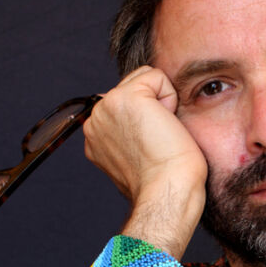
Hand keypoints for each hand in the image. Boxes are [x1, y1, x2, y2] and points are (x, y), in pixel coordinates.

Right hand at [83, 66, 206, 257]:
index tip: (151, 148)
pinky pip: (157, 76)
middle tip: (158, 141)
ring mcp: (106, 107)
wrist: (168, 191)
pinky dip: (170, 97)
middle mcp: (95, 120)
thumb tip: (144, 116)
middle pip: (136, 85)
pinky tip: (165, 125)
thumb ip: (130, 133)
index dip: (149, 117)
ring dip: (161, 102)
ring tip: (160, 134)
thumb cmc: (165, 181)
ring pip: (145, 79)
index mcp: (96, 135)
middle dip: (154, 107)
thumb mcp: (139, 155)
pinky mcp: (126, 97)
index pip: (127, 103)